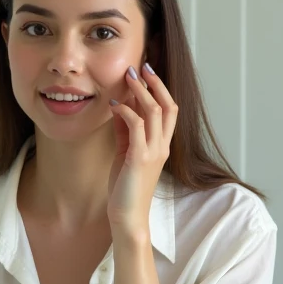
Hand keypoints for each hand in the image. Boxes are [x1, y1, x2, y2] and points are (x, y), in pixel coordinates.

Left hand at [108, 63, 177, 239]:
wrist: (127, 217)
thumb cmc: (125, 187)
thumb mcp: (126, 153)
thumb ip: (126, 132)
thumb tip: (120, 108)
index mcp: (162, 145)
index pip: (169, 110)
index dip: (160, 89)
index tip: (146, 72)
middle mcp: (163, 146)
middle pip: (168, 105)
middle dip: (155, 83)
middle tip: (141, 66)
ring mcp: (153, 152)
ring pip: (154, 112)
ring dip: (140, 91)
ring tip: (128, 77)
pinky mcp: (139, 158)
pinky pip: (136, 126)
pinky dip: (125, 112)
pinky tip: (114, 105)